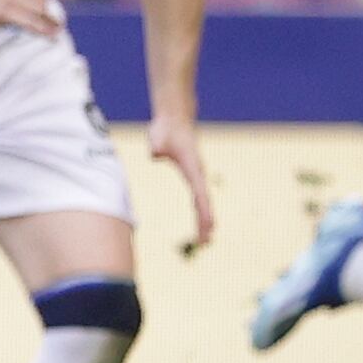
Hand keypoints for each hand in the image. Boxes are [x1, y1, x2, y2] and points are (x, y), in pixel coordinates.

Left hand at [148, 112, 215, 247]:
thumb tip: (155, 153)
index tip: (207, 225)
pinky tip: (201, 223)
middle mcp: (198, 172)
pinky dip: (201, 211)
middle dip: (205, 222)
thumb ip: (157, 146)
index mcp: (192, 168)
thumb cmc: (166, 130)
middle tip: (205, 242)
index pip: (199, 193)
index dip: (203, 210)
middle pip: (204, 201)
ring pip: (203, 201)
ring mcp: (196, 174)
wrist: (175, 120)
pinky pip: (198, 198)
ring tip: (206, 240)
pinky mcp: (192, 175)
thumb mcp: (158, 137)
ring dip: (205, 220)